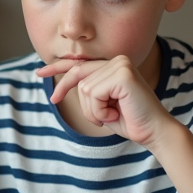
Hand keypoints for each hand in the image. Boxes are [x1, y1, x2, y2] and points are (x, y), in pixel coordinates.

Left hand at [37, 56, 173, 146]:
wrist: (154, 132)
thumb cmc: (130, 121)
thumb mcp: (102, 104)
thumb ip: (89, 91)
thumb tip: (67, 82)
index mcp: (114, 65)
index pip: (80, 64)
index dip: (58, 68)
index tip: (39, 73)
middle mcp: (118, 60)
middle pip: (78, 76)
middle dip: (64, 90)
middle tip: (53, 100)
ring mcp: (121, 65)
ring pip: (84, 89)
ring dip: (93, 110)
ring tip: (112, 115)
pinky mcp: (123, 75)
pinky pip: (93, 94)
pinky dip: (100, 111)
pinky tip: (116, 113)